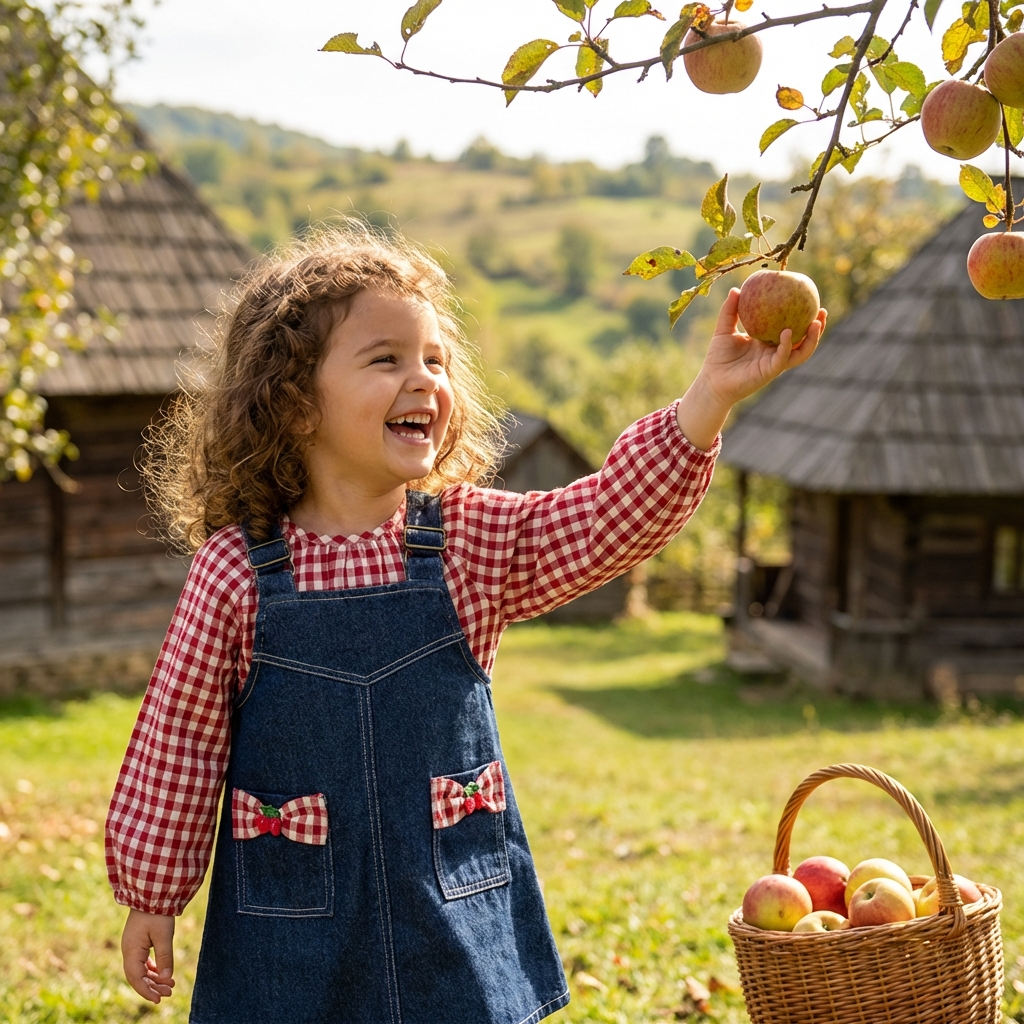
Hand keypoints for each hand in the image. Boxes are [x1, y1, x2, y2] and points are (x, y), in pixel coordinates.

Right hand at [121, 908, 175, 1003]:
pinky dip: (153, 968)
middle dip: (153, 986)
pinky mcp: (138, 941)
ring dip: (154, 978)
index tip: (159, 999)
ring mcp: (132, 946)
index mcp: (131, 951)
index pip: (136, 978)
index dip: (147, 991)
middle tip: (169, 993)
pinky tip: (162, 973)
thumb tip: (167, 978)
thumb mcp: (164, 935)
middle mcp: (129, 950)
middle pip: (138, 976)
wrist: (152, 892)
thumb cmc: (158, 912)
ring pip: (141, 969)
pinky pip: (143, 961)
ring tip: (170, 985)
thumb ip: (165, 957)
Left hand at [676, 288, 825, 451]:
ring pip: (800, 352)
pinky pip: (782, 358)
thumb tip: (736, 289)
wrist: (712, 381)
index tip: (810, 300)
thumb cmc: (718, 358)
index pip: (791, 328)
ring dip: (811, 339)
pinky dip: (786, 345)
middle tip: (822, 311)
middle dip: (817, 328)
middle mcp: (775, 352)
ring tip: (817, 322)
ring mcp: (774, 363)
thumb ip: (730, 311)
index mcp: (768, 342)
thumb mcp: (724, 330)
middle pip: (803, 340)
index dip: (803, 317)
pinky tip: (787, 332)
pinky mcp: (768, 372)